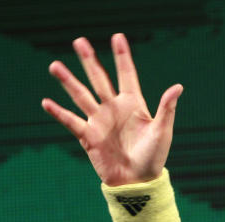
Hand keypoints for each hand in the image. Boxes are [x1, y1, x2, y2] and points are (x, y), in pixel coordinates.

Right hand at [41, 33, 182, 185]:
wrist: (137, 182)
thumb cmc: (153, 157)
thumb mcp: (162, 132)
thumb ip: (166, 108)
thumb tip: (178, 86)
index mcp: (133, 104)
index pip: (127, 75)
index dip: (122, 57)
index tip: (117, 37)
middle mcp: (113, 108)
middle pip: (99, 79)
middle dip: (89, 61)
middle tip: (79, 41)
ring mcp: (99, 121)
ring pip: (81, 96)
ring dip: (68, 82)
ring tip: (55, 66)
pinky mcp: (88, 137)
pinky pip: (71, 122)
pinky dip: (59, 113)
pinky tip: (46, 102)